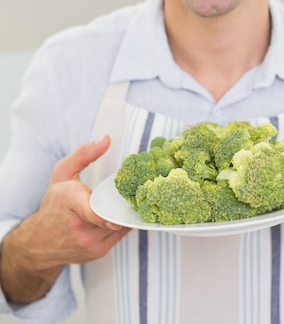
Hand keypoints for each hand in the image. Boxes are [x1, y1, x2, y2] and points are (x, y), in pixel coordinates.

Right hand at [0, 136, 129, 302]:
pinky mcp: (97, 253)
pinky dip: (121, 224)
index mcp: (70, 203)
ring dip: (124, 213)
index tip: (121, 209)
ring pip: (119, 225)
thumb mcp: (62, 173)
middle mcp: (80, 228)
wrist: (38, 243)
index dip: (108, 213)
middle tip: (136, 189)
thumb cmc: (53, 204)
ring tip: (125, 200)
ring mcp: (89, 243)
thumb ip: (84, 154)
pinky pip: (119, 235)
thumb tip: (106, 139)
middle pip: (112, 214)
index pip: (92, 212)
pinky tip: (118, 214)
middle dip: (124, 203)